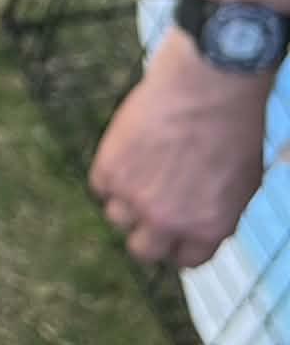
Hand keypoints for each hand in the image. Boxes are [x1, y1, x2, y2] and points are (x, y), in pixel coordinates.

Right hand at [89, 28, 270, 268]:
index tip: (175, 227)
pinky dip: (111, 171)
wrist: (208, 85)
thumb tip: (197, 224)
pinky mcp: (110, 168)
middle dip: (148, 231)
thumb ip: (216, 212)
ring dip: (126, 198)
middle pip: (143, 250)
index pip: (185, 260)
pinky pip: (101, 185)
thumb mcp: (242, 182)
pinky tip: (130, 149)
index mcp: (207, 228)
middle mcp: (169, 221)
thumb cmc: (233, 126)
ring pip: (117, 216)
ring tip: (143, 166)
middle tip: (150, 205)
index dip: (180, 241)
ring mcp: (135, 197)